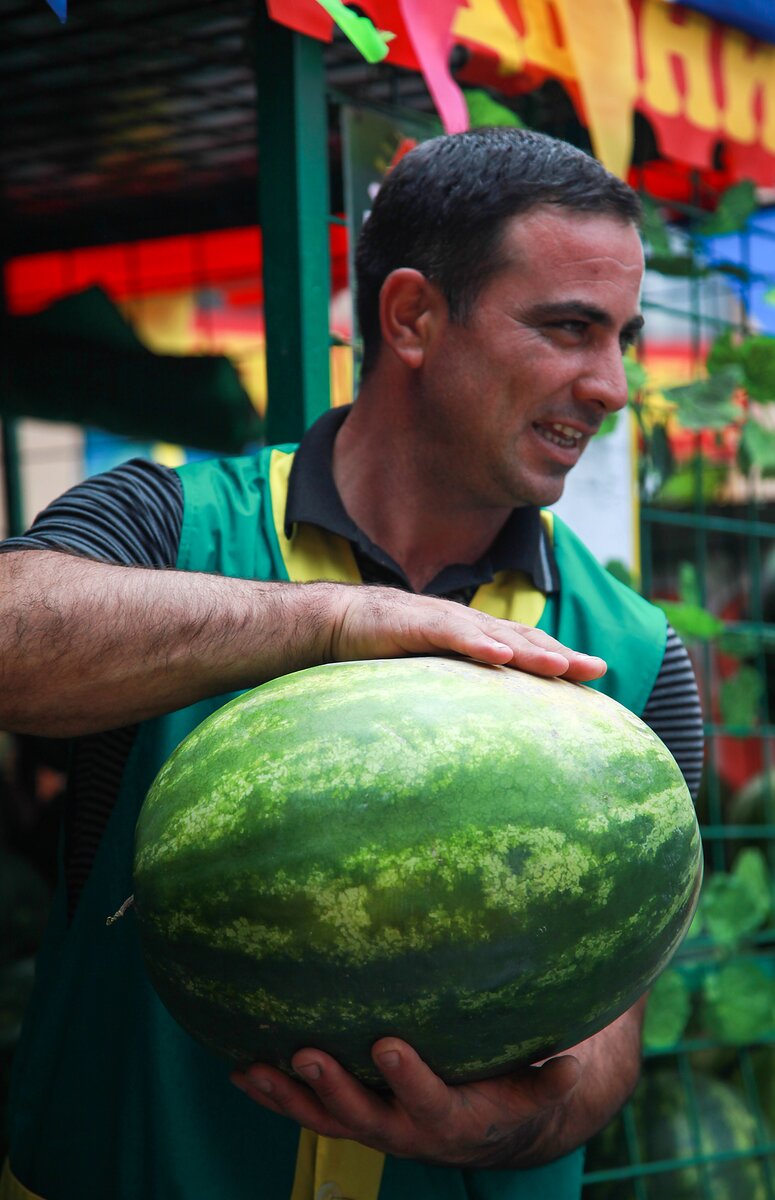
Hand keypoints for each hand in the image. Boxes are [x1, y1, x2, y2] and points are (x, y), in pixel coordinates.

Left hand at [231, 1038, 581, 1168]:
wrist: (490, 1128)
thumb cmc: (516, 1089)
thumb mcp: (538, 1087)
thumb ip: (551, 1078)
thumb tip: (575, 1061)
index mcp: (454, 1120)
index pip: (429, 1104)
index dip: (409, 1080)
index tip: (389, 1045)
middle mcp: (407, 1131)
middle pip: (365, 1118)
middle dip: (335, 1088)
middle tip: (307, 1053)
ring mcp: (373, 1126)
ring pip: (325, 1119)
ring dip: (289, 1096)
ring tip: (254, 1068)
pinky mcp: (352, 1116)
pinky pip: (309, 1111)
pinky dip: (275, 1095)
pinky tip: (240, 1071)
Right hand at [323, 585, 605, 682]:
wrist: (337, 623)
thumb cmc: (385, 650)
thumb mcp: (431, 673)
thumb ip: (460, 689)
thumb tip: (487, 728)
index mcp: (474, 637)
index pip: (525, 647)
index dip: (559, 657)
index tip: (595, 674)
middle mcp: (466, 625)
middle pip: (522, 639)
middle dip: (560, 653)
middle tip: (596, 669)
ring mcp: (443, 621)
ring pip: (495, 635)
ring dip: (529, 650)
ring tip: (560, 665)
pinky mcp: (415, 623)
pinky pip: (452, 633)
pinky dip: (477, 643)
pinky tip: (499, 654)